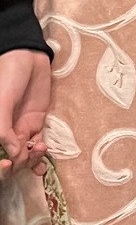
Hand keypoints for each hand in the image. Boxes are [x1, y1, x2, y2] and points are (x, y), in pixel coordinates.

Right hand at [0, 49, 49, 175]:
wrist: (28, 58)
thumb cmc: (8, 77)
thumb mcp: (2, 102)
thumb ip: (4, 129)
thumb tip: (14, 154)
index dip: (0, 166)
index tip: (7, 164)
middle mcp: (5, 132)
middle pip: (9, 159)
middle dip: (17, 164)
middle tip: (26, 158)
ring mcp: (21, 129)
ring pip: (24, 155)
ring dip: (30, 161)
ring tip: (39, 151)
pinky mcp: (36, 124)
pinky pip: (37, 146)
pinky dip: (39, 157)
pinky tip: (43, 164)